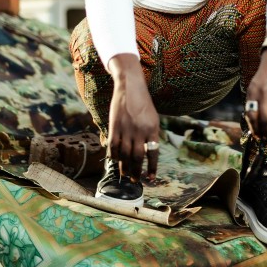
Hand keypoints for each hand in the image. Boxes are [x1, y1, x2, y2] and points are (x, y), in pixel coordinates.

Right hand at [107, 54, 159, 180]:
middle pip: (137, 157)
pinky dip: (114, 156)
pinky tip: (115, 161)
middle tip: (135, 180)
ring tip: (125, 175)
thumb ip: (151, 135)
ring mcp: (126, 129)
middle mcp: (140, 130)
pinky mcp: (114, 126)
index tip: (151, 179)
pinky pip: (113, 146)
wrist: (131, 87)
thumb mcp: (153, 118)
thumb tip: (148, 155)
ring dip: (124, 167)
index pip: (153, 153)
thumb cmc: (143, 104)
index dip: (152, 168)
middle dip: (136, 171)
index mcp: (153, 129)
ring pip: (124, 155)